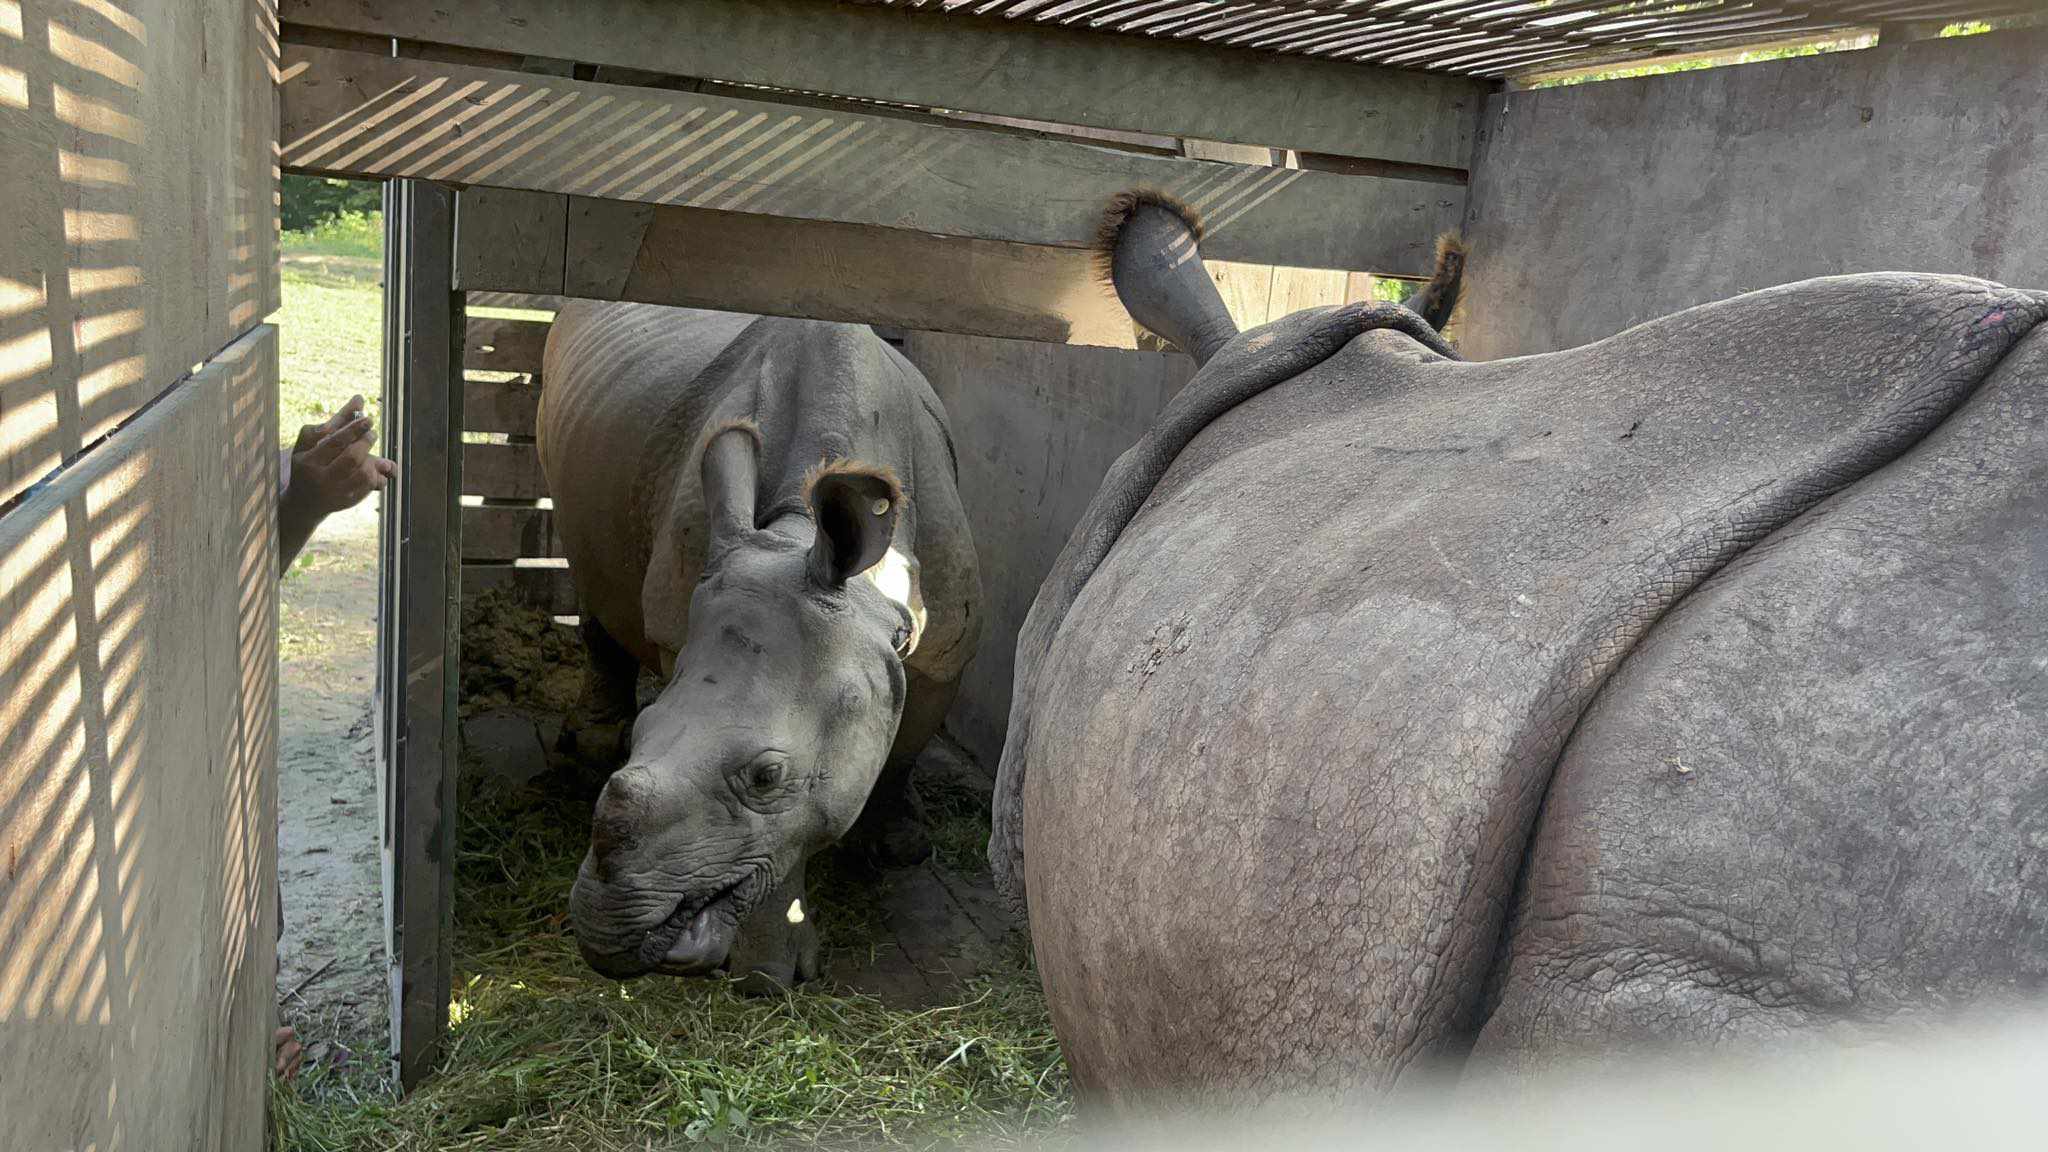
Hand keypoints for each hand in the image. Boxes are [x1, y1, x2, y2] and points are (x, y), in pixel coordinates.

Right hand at [285, 395, 396, 516]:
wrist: (303, 503)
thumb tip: (358, 401)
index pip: (335, 442)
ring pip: (363, 474)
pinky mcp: (348, 502)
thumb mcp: (307, 445)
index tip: (368, 419)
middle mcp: (321, 480)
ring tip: (369, 451)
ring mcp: (336, 493)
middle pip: (352, 458)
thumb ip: (332, 422)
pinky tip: (371, 466)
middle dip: (366, 442)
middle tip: (372, 433)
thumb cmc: (306, 465)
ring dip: (372, 459)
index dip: (355, 429)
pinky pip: (369, 486)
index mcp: (308, 462)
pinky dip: (375, 473)